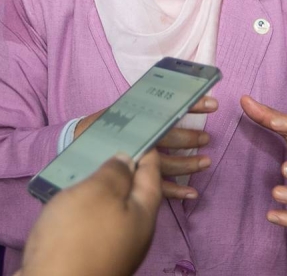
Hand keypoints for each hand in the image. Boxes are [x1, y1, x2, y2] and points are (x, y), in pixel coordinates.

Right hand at [17, 151, 162, 275]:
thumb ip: (115, 173)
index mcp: (144, 216)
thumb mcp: (99, 192)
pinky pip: (93, 226)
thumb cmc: (77, 237)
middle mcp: (134, 235)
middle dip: (123, 171)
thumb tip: (127, 162)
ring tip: (84, 172)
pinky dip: (86, 210)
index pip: (152, 175)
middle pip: (133, 195)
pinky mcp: (91, 259)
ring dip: (100, 191)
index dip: (146, 151)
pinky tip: (69, 204)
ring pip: (111, 211)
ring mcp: (113, 250)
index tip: (140, 132)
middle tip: (107, 148)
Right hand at [75, 96, 217, 200]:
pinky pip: (155, 189)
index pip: (166, 108)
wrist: (75, 144)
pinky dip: (175, 192)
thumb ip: (148, 103)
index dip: (191, 105)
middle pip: (166, 139)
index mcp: (135, 118)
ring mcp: (133, 161)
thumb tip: (182, 91)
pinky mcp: (131, 182)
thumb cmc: (105, 124)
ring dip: (187, 165)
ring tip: (205, 163)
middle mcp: (134, 138)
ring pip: (164, 165)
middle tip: (205, 138)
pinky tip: (191, 193)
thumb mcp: (124, 108)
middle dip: (189, 138)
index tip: (212, 103)